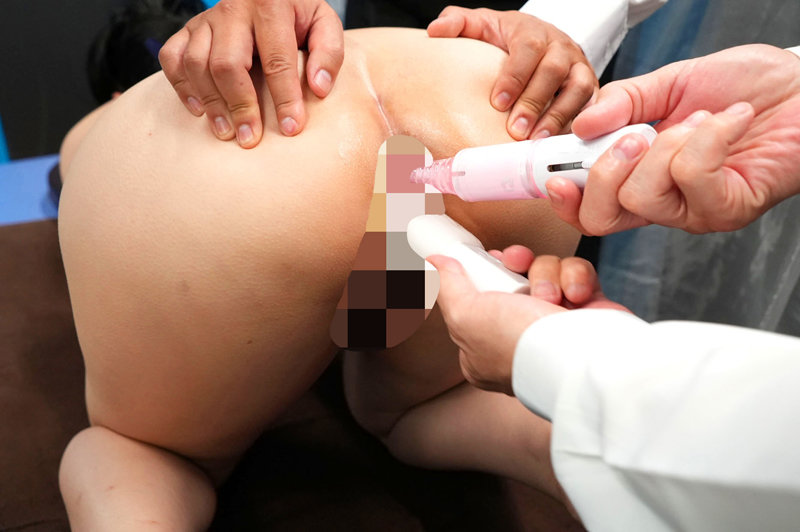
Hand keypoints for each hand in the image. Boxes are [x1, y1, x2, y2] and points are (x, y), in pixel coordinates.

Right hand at [159, 0, 343, 146]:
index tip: (291, 128)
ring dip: (211, 103)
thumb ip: (328, 52)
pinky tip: (200, 111)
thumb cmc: (298, 16)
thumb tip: (318, 88)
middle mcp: (233, 9)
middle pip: (227, 64)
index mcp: (270, 6)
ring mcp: (206, 20)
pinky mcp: (188, 29)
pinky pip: (172, 58)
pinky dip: (182, 86)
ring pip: (196, 63)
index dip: (284, 97)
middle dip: (240, 106)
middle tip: (249, 139)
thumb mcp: (323, 23)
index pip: (277, 59)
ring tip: (226, 132)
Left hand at [428, 7, 596, 140]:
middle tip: (516, 130)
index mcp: (533, 31)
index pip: (528, 50)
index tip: (498, 103)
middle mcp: (561, 47)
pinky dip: (578, 123)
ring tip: (537, 140)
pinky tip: (557, 143)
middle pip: (554, 71)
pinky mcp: (590, 87)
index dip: (515, 77)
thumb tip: (435, 31)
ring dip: (558, 116)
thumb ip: (457, 23)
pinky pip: (590, 106)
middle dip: (534, 102)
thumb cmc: (508, 39)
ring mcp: (578, 67)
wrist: (540, 40)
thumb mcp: (481, 25)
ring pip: (577, 89)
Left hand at [429, 248, 627, 394]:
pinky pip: (576, 273)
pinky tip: (575, 295)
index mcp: (484, 346)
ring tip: (549, 298)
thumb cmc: (519, 344)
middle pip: (512, 277)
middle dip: (515, 264)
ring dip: (546, 275)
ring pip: (544, 271)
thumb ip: (447, 287)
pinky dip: (575, 278)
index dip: (483, 274)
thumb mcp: (466, 316)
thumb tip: (434, 261)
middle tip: (515, 264)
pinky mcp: (586, 311)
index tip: (488, 259)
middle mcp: (519, 335)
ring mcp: (554, 323)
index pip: (477, 300)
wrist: (581, 355)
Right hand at [553, 44, 799, 233]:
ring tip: (699, 120)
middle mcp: (664, 202)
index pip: (589, 205)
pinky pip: (691, 178)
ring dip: (667, 145)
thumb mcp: (673, 82)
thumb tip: (582, 124)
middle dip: (605, 170)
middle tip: (634, 134)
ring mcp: (694, 211)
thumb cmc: (749, 88)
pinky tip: (729, 121)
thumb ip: (624, 101)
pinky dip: (707, 137)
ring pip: (642, 196)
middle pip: (601, 218)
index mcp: (642, 177)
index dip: (564, 196)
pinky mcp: (726, 208)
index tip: (553, 171)